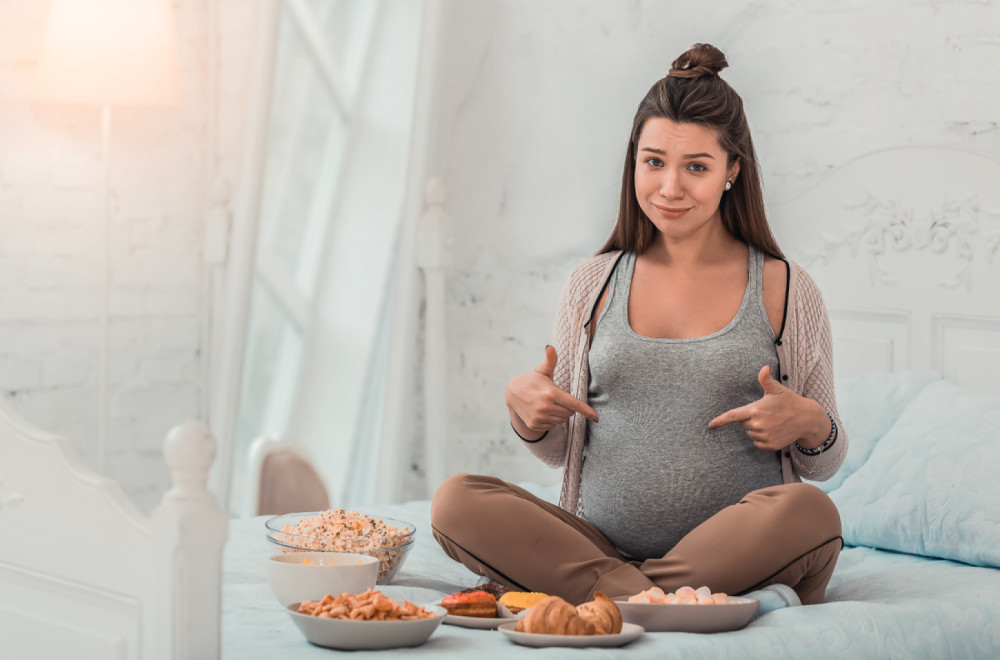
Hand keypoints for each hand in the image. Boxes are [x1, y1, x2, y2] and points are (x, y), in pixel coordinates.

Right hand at [506, 345, 598, 437]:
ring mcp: (539, 417)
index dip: (586, 411)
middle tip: (557, 398)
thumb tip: (550, 347)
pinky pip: (552, 426)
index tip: (596, 417)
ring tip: (549, 404)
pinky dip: (551, 420)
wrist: (512, 393)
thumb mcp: (542, 370)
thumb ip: (550, 360)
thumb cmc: (532, 380)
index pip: (574, 404)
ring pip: (562, 420)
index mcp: (550, 393)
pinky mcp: (534, 424)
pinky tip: (543, 411)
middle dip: (568, 407)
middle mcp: (545, 407)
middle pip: (569, 413)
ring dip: (560, 414)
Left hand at [707, 365, 827, 450]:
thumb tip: (764, 367)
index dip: (720, 421)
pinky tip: (773, 431)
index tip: (710, 425)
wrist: (807, 419)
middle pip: (743, 425)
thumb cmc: (790, 401)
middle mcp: (758, 424)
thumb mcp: (778, 389)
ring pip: (750, 435)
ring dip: (756, 430)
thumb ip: (766, 380)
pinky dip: (761, 439)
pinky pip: (757, 443)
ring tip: (771, 422)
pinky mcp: (770, 446)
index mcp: (756, 409)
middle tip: (765, 414)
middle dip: (749, 419)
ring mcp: (764, 436)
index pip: (733, 415)